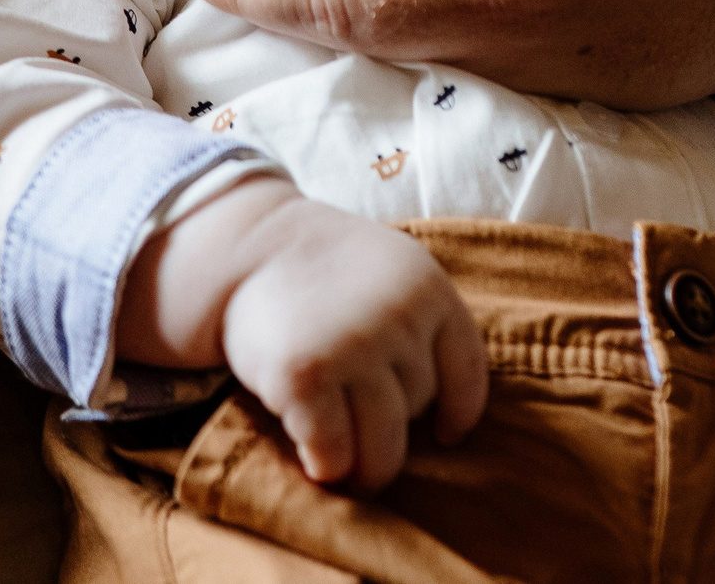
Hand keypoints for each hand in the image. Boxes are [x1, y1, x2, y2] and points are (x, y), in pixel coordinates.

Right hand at [219, 197, 487, 489]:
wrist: (248, 246)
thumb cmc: (324, 271)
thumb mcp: (392, 270)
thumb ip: (424, 321)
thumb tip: (448, 412)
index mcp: (429, 288)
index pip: (467, 372)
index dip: (459, 412)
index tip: (445, 435)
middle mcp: (399, 318)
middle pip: (418, 410)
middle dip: (392, 427)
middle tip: (366, 436)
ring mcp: (352, 348)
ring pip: (382, 447)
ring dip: (363, 469)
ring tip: (346, 468)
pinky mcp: (304, 377)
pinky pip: (332, 454)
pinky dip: (325, 466)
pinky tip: (313, 458)